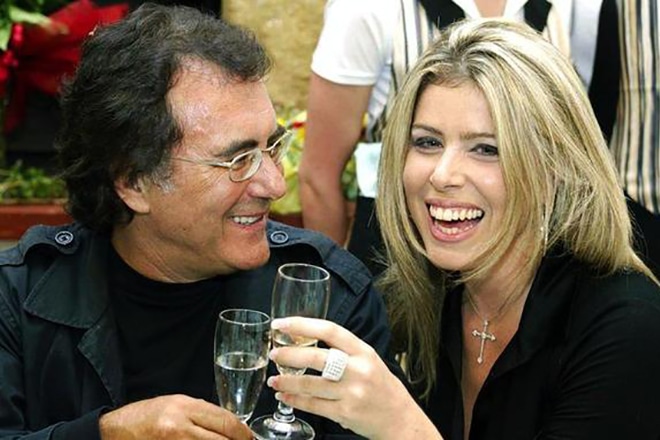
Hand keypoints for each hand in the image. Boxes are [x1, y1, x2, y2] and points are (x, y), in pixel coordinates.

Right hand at [99, 394, 252, 439]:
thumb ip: (202, 413)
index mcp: (184, 407)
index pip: (226, 421)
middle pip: (222, 439)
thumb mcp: (175, 405)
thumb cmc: (144, 417)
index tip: (250, 438)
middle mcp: (179, 425)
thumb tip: (230, 425)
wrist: (112, 431)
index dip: (243, 433)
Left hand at [267, 317, 440, 439]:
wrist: (400, 418)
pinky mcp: (345, 413)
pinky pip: (313, 406)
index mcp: (363, 351)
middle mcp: (358, 370)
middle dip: (289, 355)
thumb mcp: (369, 359)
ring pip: (310, 385)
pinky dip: (295, 401)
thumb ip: (343, 350)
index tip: (281, 324)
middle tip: (274, 353)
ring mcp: (352, 393)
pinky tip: (285, 397)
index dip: (302, 325)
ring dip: (286, 382)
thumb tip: (306, 339)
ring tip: (274, 380)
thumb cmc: (381, 386)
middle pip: (316, 357)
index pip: (329, 330)